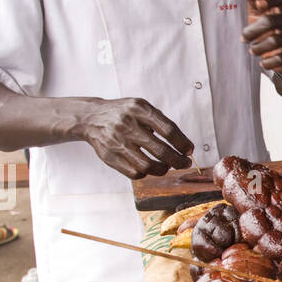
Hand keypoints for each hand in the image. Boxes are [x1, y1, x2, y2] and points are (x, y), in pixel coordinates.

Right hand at [75, 97, 193, 178]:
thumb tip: (183, 145)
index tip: (189, 150)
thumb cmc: (123, 114)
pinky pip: (135, 172)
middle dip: (178, 161)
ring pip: (148, 166)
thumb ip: (160, 122)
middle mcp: (127, 125)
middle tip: (185, 163)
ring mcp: (117, 142)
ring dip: (163, 170)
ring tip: (167, 167)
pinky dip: (146, 173)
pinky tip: (149, 168)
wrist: (91, 117)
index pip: (168, 130)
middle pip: (161, 151)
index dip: (182, 143)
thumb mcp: (141, 108)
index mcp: (139, 110)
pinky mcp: (110, 157)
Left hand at [241, 0, 281, 75]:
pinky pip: (281, 58)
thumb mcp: (259, 12)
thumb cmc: (268, 28)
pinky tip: (263, 62)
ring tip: (252, 50)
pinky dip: (269, 61)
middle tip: (244, 38)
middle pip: (272, 21)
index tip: (258, 4)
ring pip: (275, 40)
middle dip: (254, 30)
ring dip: (258, 47)